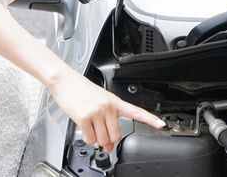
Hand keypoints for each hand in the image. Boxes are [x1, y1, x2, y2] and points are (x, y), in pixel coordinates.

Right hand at [48, 70, 165, 150]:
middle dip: (107, 138)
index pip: (136, 111)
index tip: (161, 124)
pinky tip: (84, 127)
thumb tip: (108, 145)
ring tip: (90, 126)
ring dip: (96, 138)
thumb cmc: (81, 90)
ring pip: (103, 139)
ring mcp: (96, 112)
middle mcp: (108, 106)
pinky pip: (90, 138)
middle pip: (115, 135)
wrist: (65, 81)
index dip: (150, 119)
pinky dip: (87, 138)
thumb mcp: (99, 102)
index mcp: (115, 101)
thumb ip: (107, 122)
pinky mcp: (84, 117)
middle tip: (100, 132)